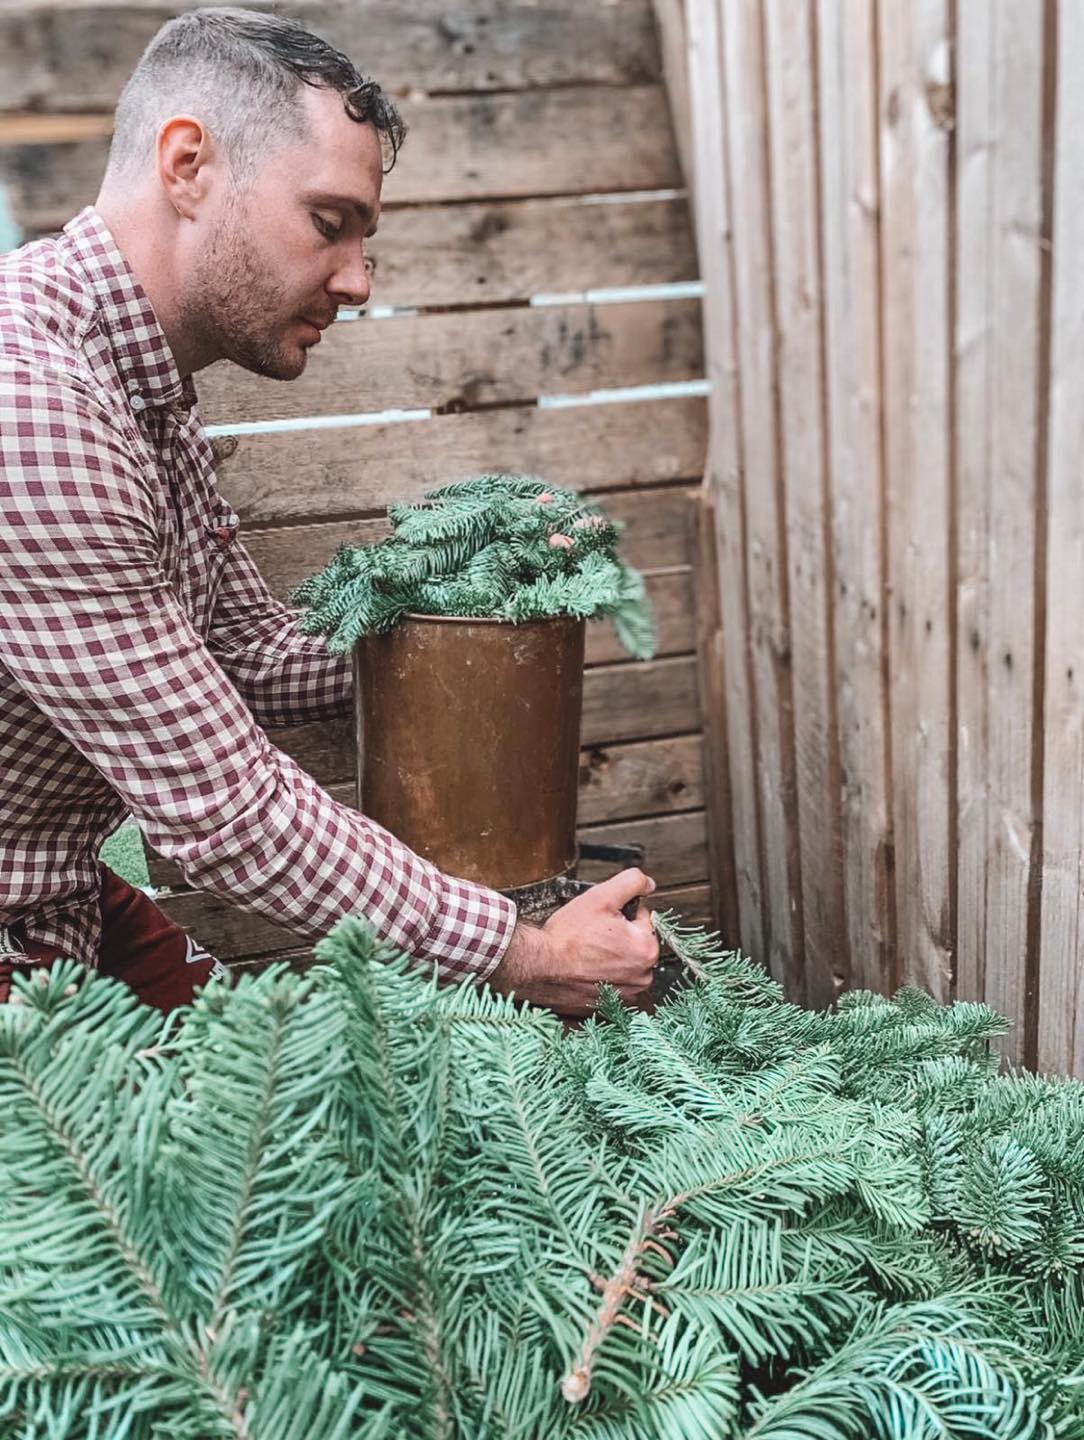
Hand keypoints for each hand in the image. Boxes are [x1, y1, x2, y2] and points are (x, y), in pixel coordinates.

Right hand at [488, 868, 660, 1015]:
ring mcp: (626, 994)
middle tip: (591, 935)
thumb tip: (648, 882)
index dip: (619, 913)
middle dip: (616, 936)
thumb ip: (632, 882)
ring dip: (609, 956)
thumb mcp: (601, 896)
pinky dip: (600, 975)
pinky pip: (611, 983)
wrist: (538, 966)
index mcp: (647, 949)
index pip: (641, 918)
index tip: (599, 920)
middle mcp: (642, 976)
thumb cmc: (568, 936)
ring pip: (623, 963)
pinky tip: (583, 968)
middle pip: (634, 942)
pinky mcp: (608, 1006)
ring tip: (586, 951)